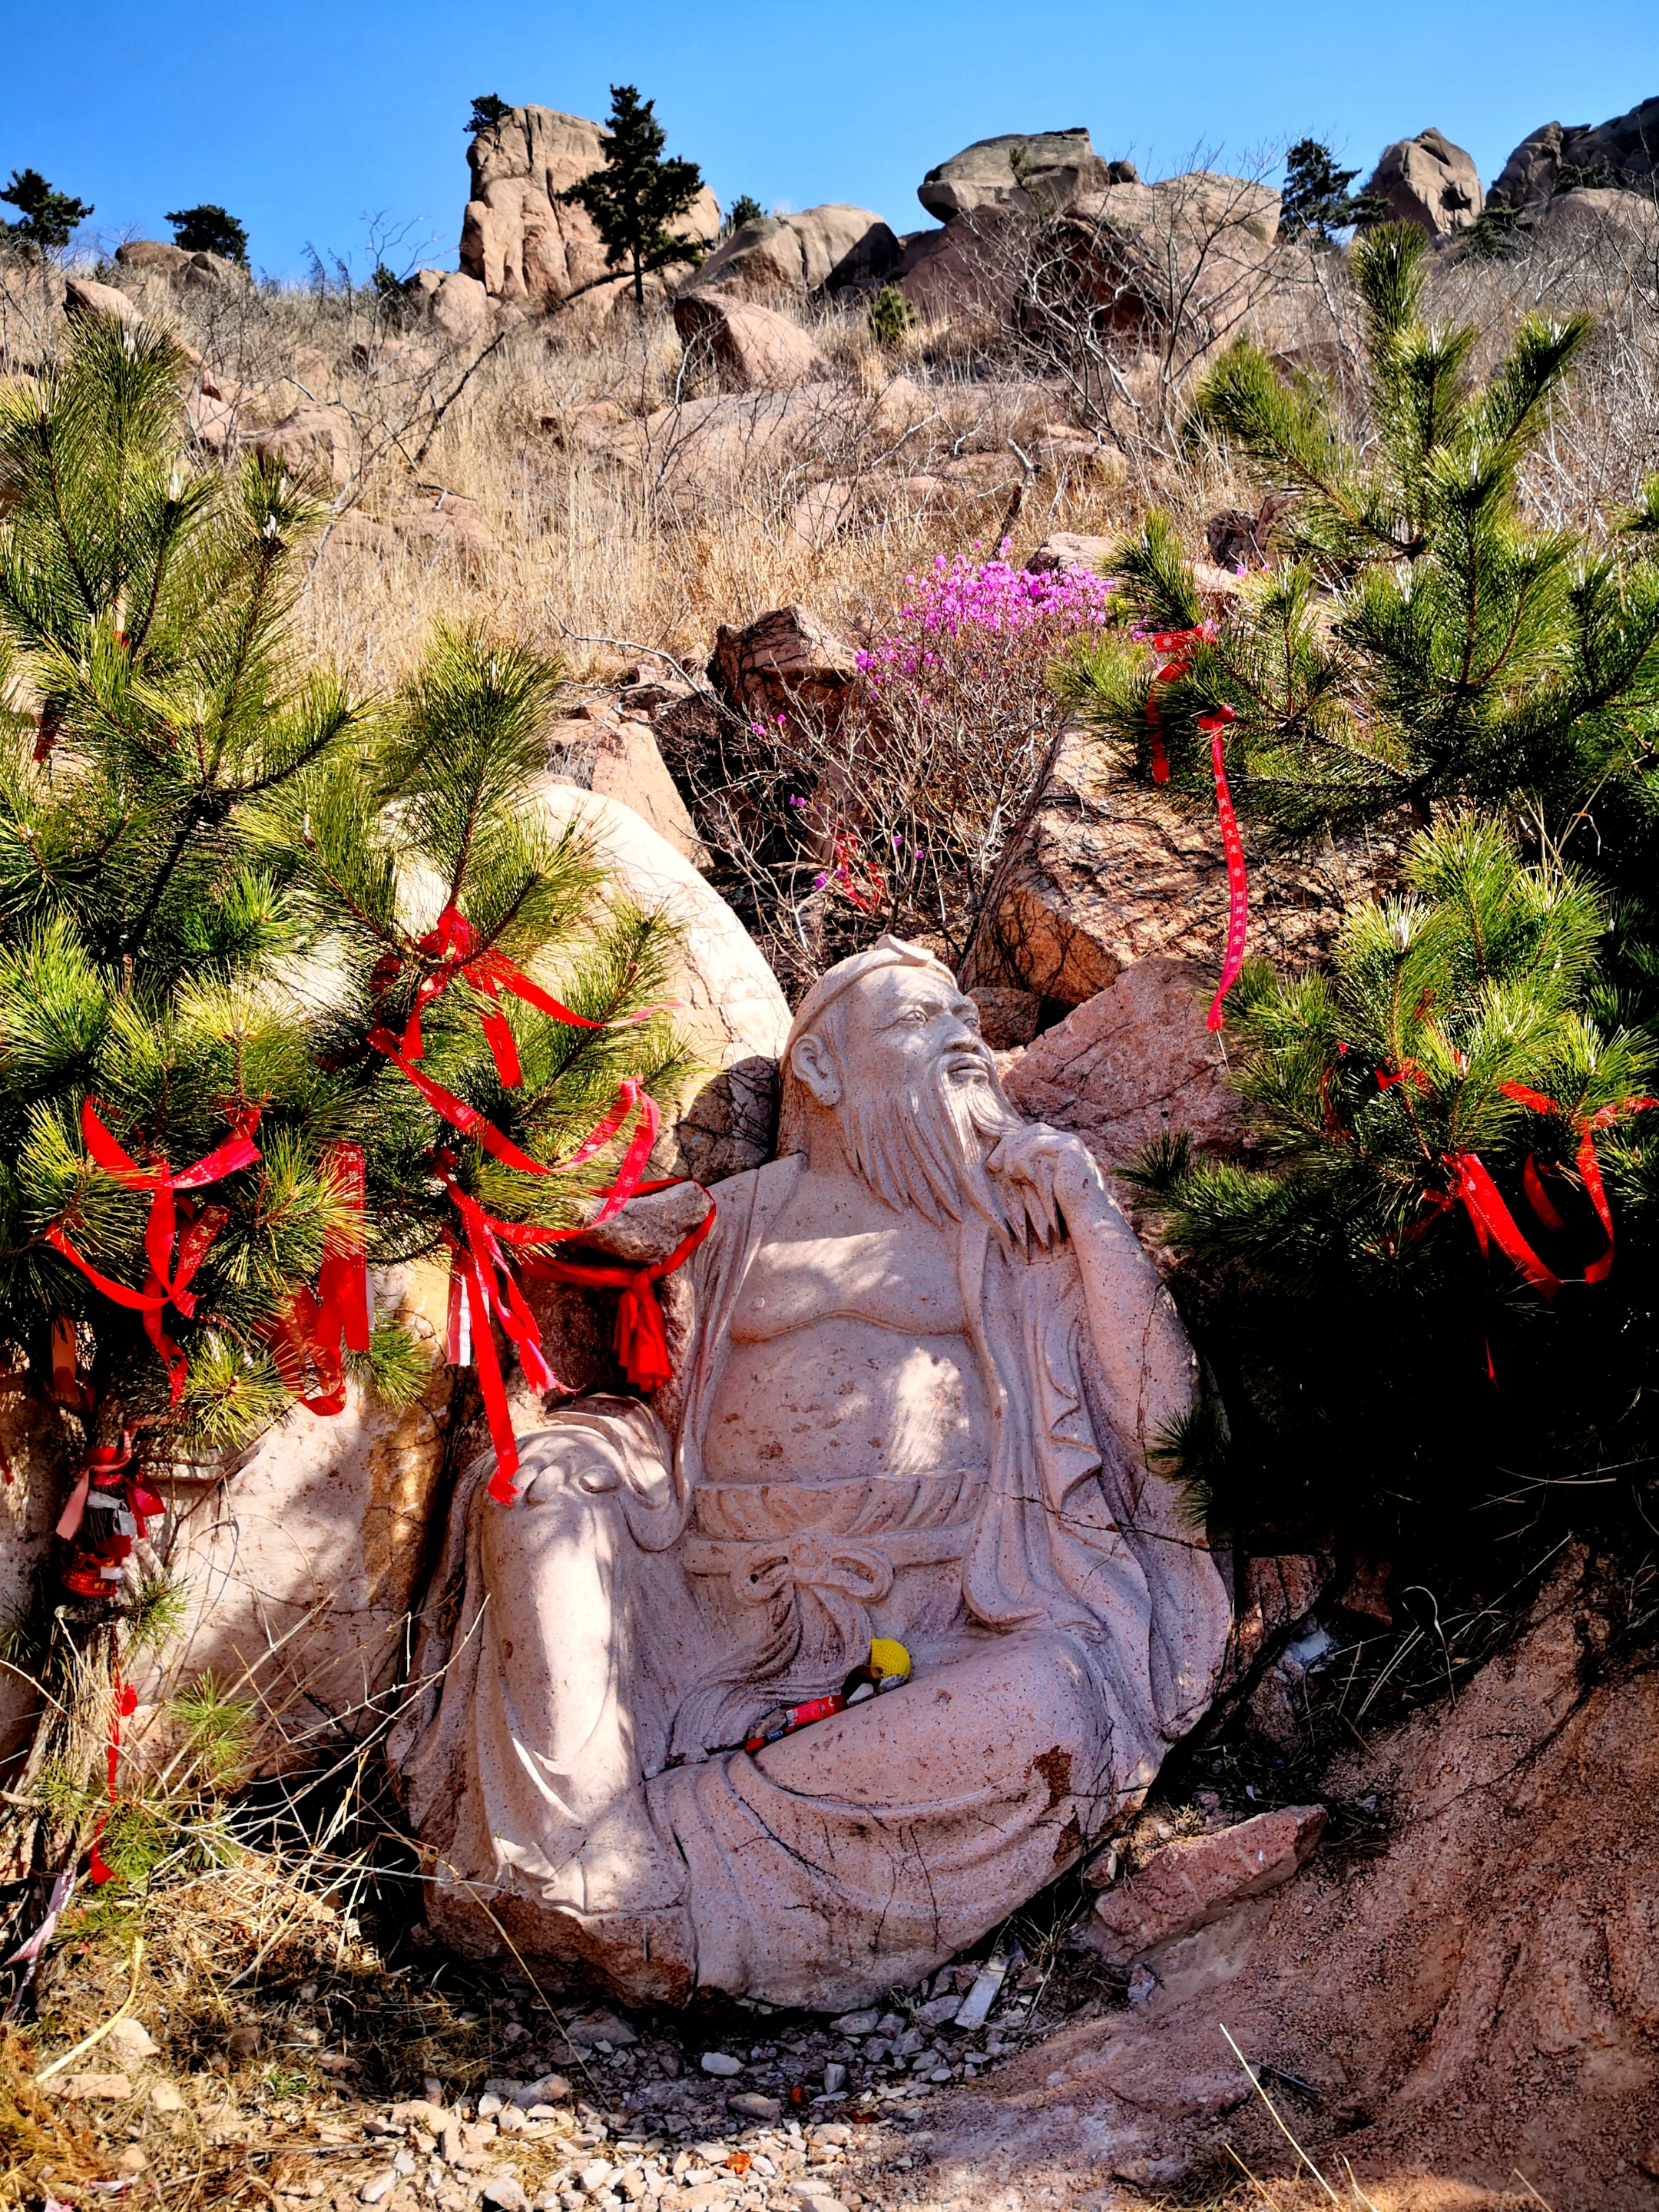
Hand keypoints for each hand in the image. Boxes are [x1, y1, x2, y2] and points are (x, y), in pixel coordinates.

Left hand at [984, 1124, 1104, 1243]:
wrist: (1087, 1216)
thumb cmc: (1063, 1207)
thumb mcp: (1040, 1183)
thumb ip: (1028, 1170)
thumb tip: (1001, 1165)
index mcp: (1062, 1147)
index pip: (1032, 1135)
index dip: (1011, 1145)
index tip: (994, 1163)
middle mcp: (1067, 1141)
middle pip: (1031, 1130)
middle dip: (1009, 1145)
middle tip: (993, 1164)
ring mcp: (1070, 1142)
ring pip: (1032, 1135)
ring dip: (1014, 1154)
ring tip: (1010, 1174)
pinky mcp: (1069, 1149)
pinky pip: (1037, 1145)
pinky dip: (1025, 1160)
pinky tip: (1025, 1177)